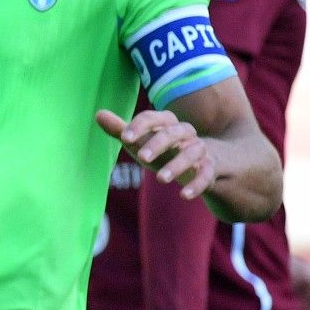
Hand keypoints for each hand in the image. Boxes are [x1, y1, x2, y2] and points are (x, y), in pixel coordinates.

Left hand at [96, 109, 214, 200]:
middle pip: (174, 132)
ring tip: (160, 179)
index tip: (124, 138)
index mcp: (167, 123)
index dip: (139, 126)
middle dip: (158, 144)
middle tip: (141, 157)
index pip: (154, 117)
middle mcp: (186, 134)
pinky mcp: (210, 168)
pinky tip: (184, 195)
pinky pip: (207, 174)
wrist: (202, 163)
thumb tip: (98, 114)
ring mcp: (200, 150)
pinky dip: (197, 184)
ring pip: (192, 153)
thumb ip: (121, 130)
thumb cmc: (164, 150)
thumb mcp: (142, 142)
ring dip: (177, 165)